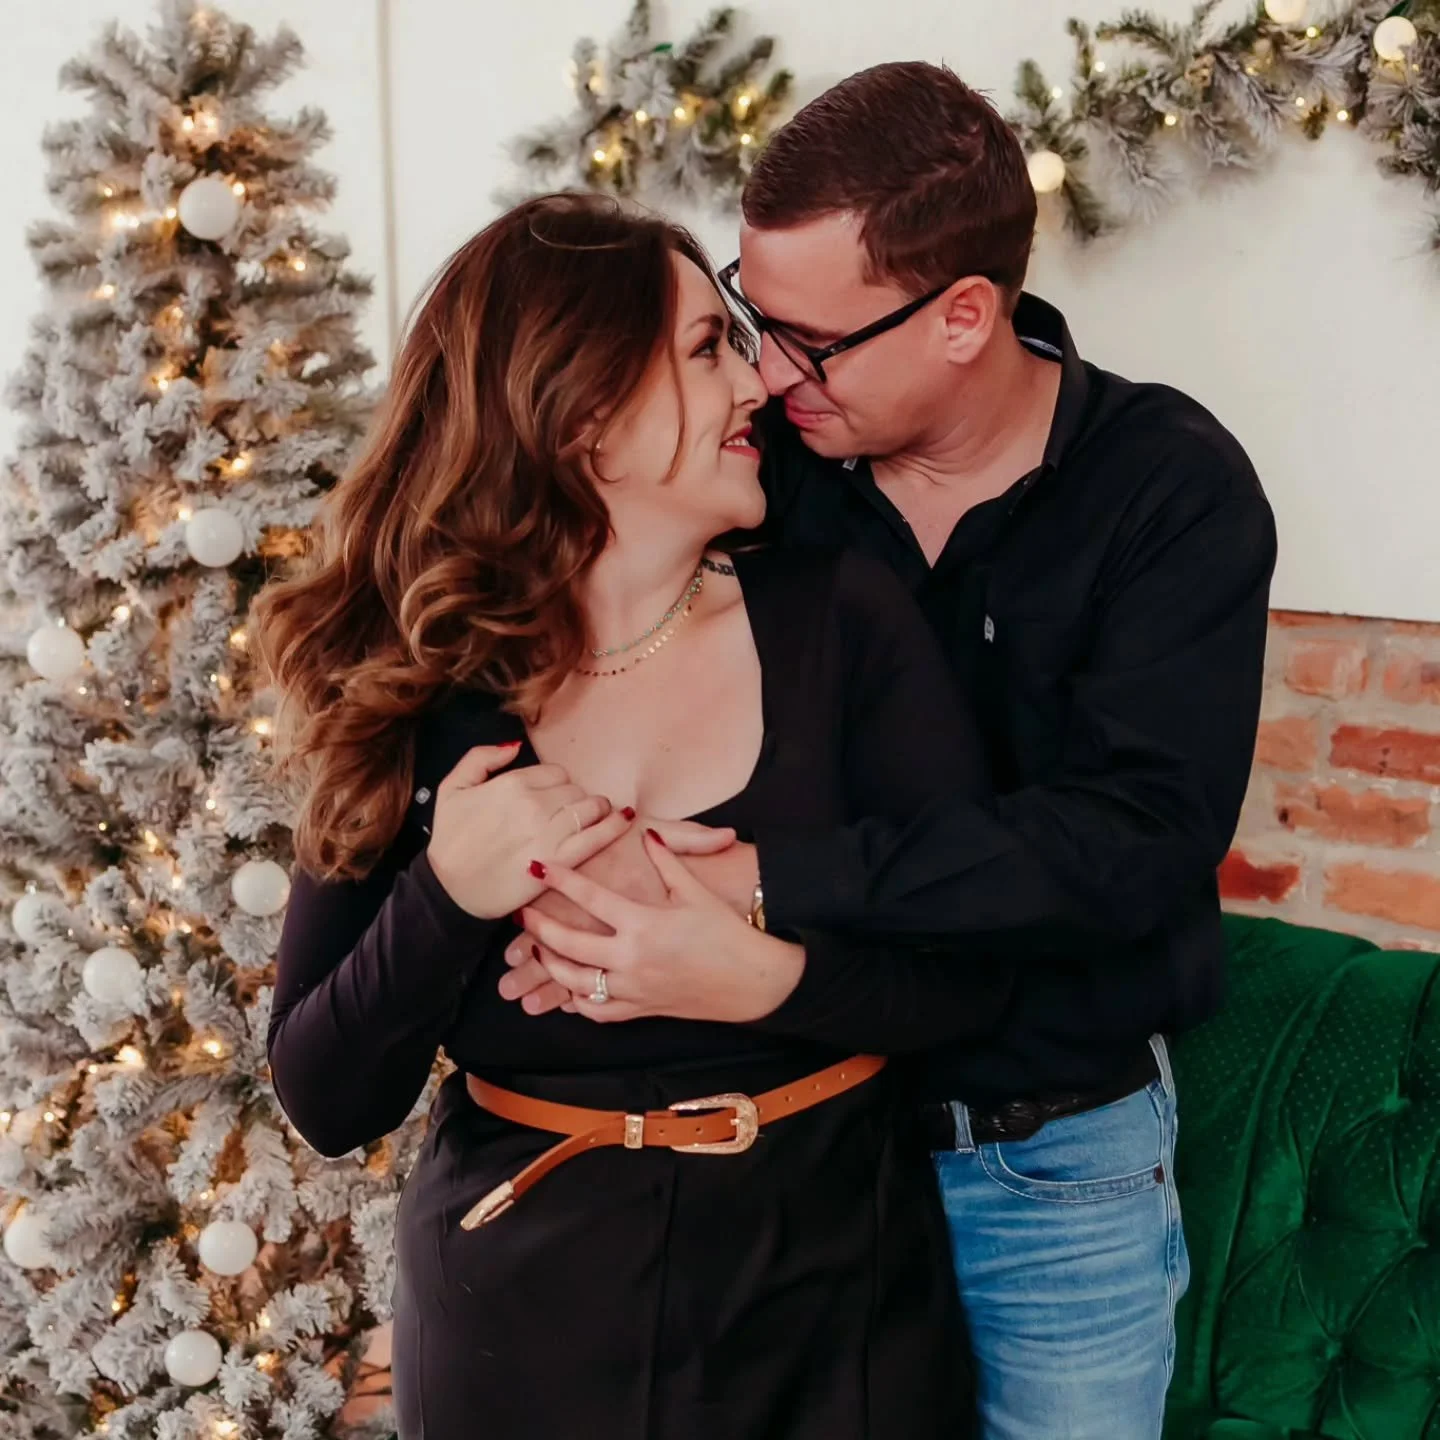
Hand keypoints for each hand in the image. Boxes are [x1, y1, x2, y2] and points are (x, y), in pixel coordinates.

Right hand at [425, 742, 632, 919]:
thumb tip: (516, 746)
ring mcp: (549, 834)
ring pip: (589, 808)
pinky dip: (615, 825)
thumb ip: (480, 758)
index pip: (555, 773)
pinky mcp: (560, 862)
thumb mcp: (451, 789)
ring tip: (592, 816)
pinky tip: (625, 818)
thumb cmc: (449, 840)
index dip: (556, 784)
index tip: (551, 797)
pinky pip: (597, 837)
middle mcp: (533, 806)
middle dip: (574, 798)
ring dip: (595, 810)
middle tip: (566, 813)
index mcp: (511, 785)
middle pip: (574, 789)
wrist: (450, 892)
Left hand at [516, 831, 804, 1023]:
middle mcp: (631, 959)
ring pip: (575, 982)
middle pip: (569, 944)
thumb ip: (668, 860)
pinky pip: (597, 1010)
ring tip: (538, 949)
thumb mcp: (695, 892)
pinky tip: (570, 987)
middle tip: (522, 913)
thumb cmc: (726, 933)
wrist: (753, 981)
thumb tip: (648, 834)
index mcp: (643, 923)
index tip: (537, 867)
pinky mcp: (641, 1009)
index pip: (590, 897)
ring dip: (550, 965)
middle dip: (539, 928)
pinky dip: (577, 1000)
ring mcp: (633, 988)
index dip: (561, 879)